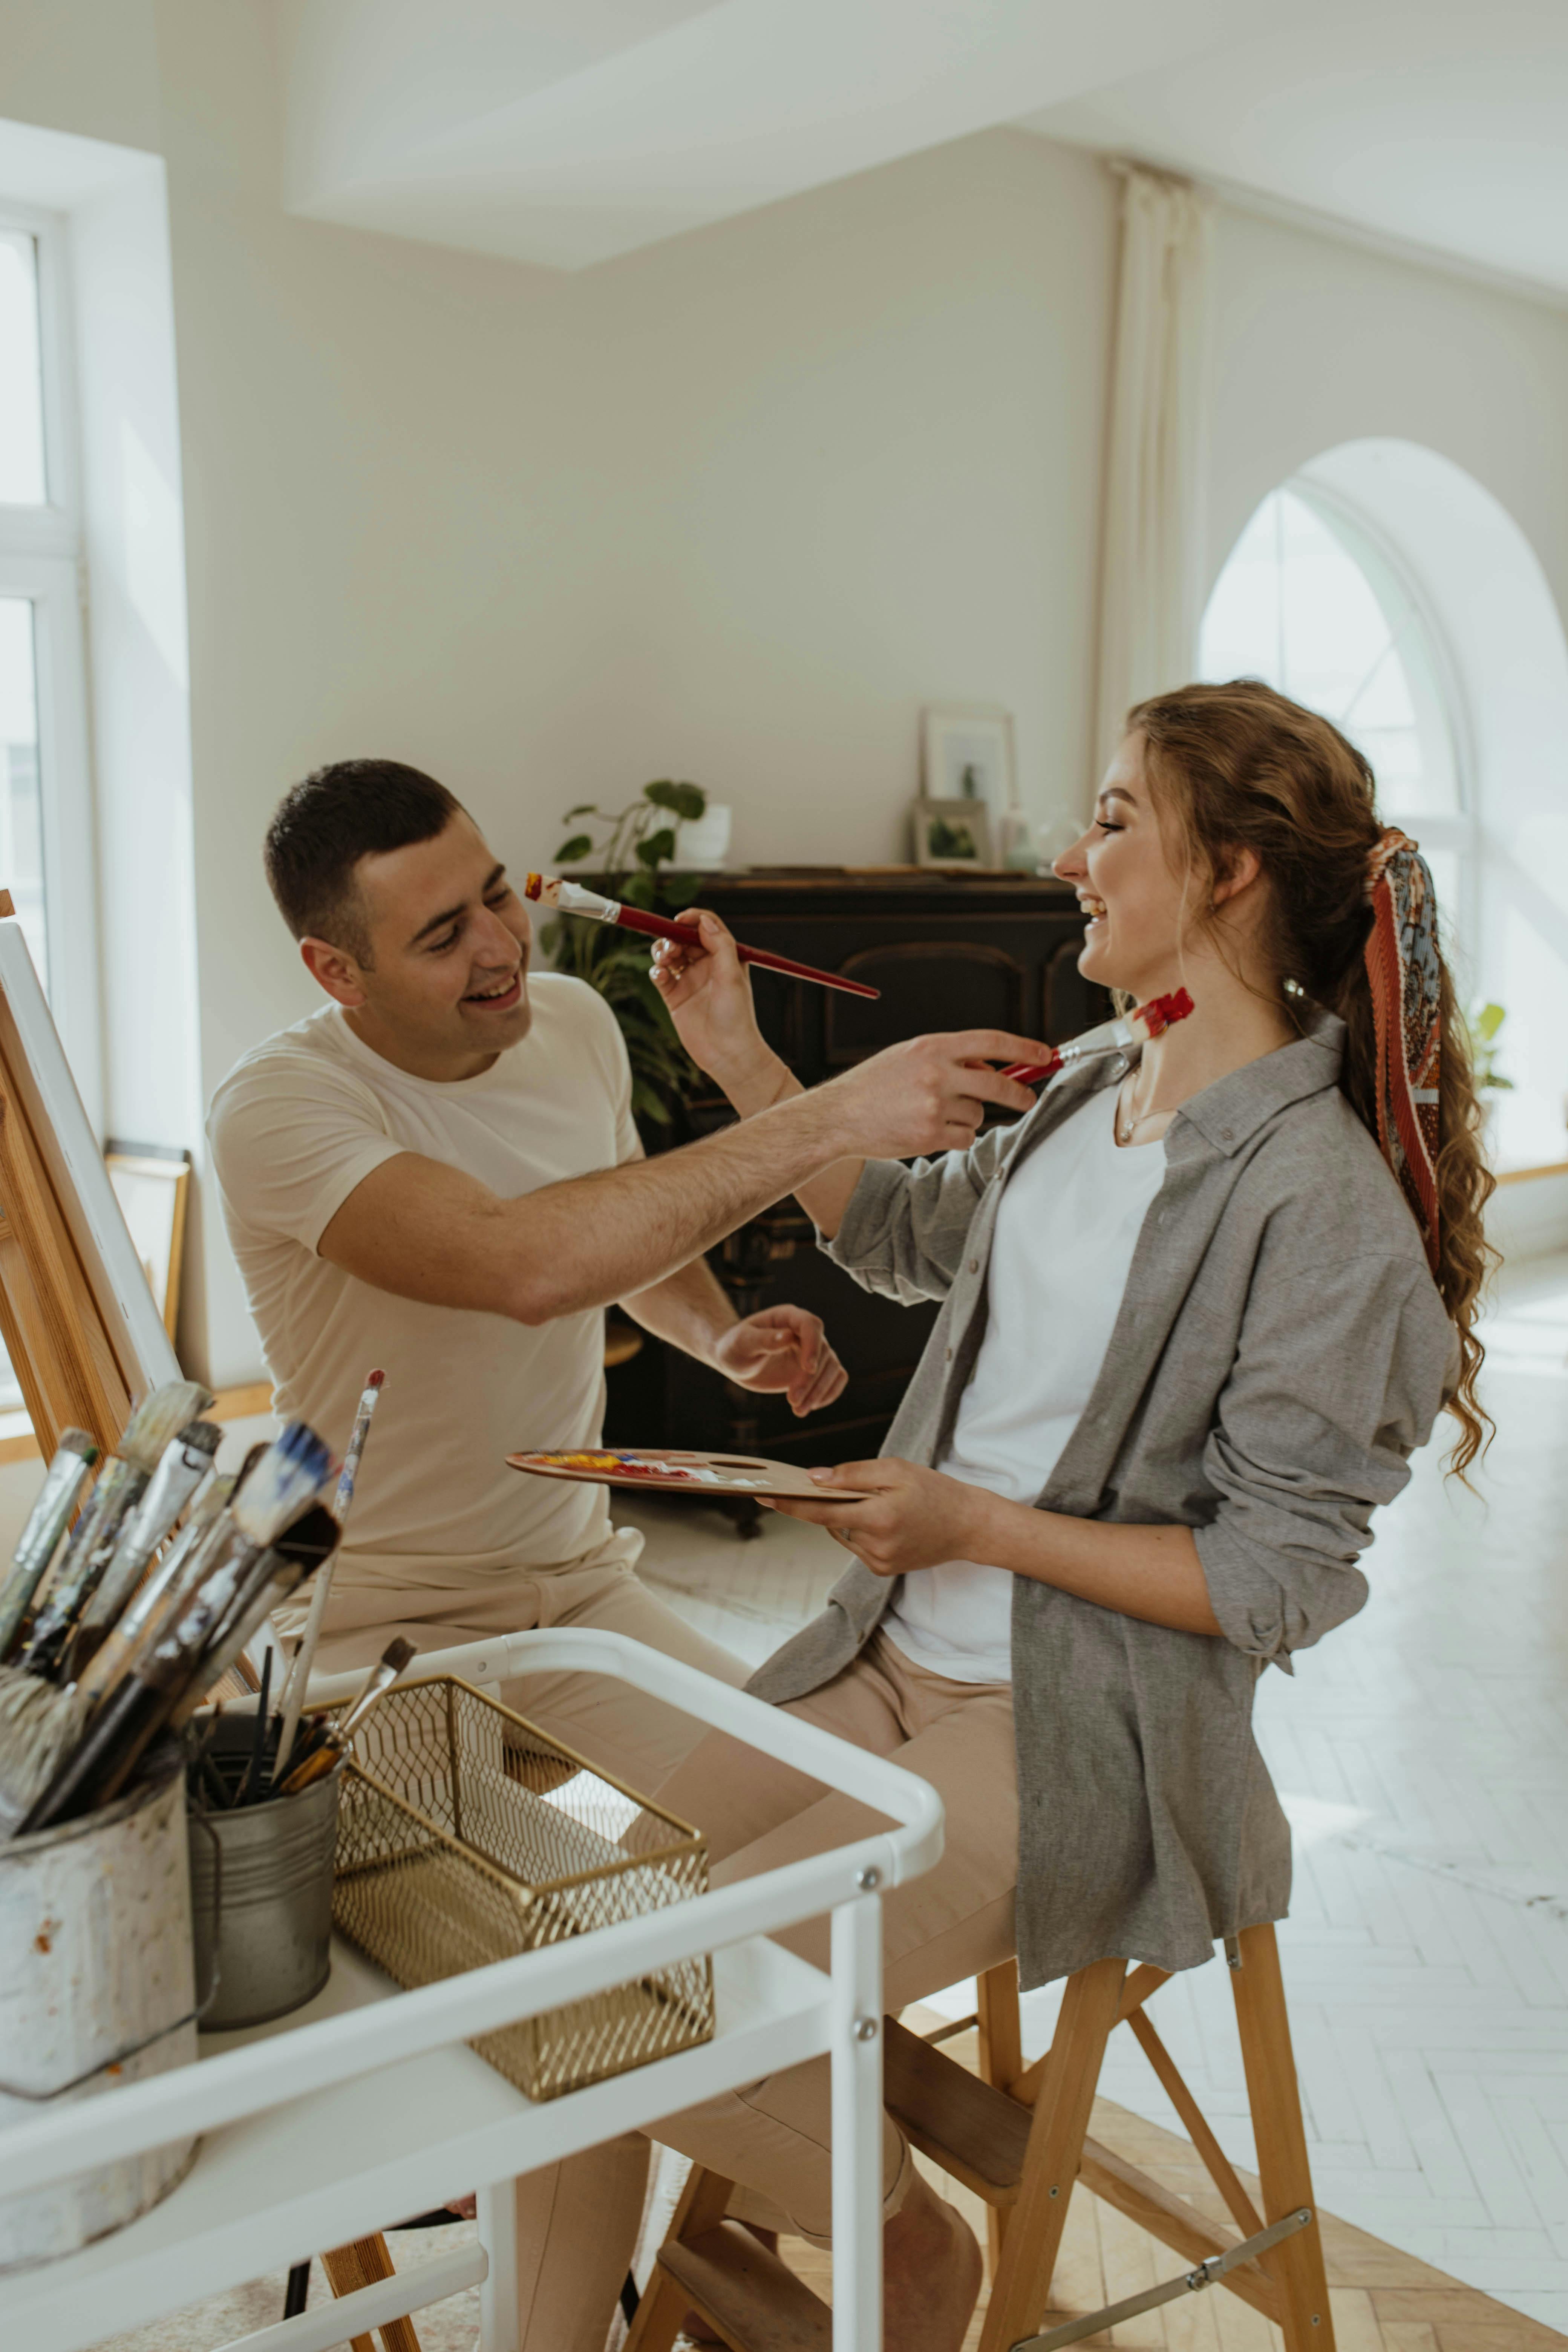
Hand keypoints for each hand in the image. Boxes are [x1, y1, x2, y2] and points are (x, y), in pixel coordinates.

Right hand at [650, 910, 777, 1094]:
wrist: (728, 1053)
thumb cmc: (737, 1016)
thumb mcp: (732, 976)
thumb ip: (720, 945)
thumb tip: (704, 922)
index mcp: (724, 956)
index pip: (706, 927)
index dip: (692, 919)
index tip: (680, 920)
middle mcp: (706, 965)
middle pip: (682, 938)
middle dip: (672, 937)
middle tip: (670, 948)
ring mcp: (689, 980)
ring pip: (668, 954)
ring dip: (662, 951)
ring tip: (665, 960)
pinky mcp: (674, 996)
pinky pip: (660, 976)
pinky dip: (656, 971)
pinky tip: (660, 976)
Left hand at [710, 1306, 848, 1415]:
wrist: (736, 1360)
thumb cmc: (735, 1346)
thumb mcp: (743, 1342)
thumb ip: (764, 1339)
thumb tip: (788, 1336)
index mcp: (788, 1317)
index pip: (811, 1325)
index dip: (813, 1346)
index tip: (808, 1369)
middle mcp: (804, 1333)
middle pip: (823, 1352)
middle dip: (811, 1380)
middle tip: (792, 1401)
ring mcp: (812, 1351)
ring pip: (832, 1368)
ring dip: (819, 1391)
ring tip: (798, 1410)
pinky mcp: (814, 1369)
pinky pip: (835, 1378)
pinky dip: (828, 1393)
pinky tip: (810, 1406)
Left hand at [767, 1456, 998, 1574]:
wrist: (968, 1526)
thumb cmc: (934, 1491)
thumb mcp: (896, 1470)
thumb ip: (853, 1474)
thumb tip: (815, 1479)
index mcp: (879, 1518)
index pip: (822, 1511)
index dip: (791, 1504)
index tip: (765, 1496)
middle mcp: (875, 1546)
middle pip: (832, 1520)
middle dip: (830, 1501)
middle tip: (849, 1485)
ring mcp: (878, 1562)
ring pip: (844, 1531)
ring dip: (850, 1515)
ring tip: (885, 1504)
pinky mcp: (882, 1570)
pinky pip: (857, 1544)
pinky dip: (862, 1529)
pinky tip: (888, 1521)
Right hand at [818, 1030, 1051, 1161]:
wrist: (838, 1116)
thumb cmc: (874, 1085)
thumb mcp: (908, 1056)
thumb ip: (948, 1058)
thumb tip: (991, 1067)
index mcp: (932, 1047)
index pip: (991, 1041)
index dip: (1024, 1048)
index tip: (1045, 1055)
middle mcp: (936, 1073)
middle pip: (997, 1082)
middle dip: (1019, 1093)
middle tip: (1027, 1099)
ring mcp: (934, 1106)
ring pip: (978, 1114)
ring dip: (968, 1117)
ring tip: (934, 1114)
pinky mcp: (930, 1135)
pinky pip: (965, 1138)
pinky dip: (956, 1137)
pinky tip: (929, 1131)